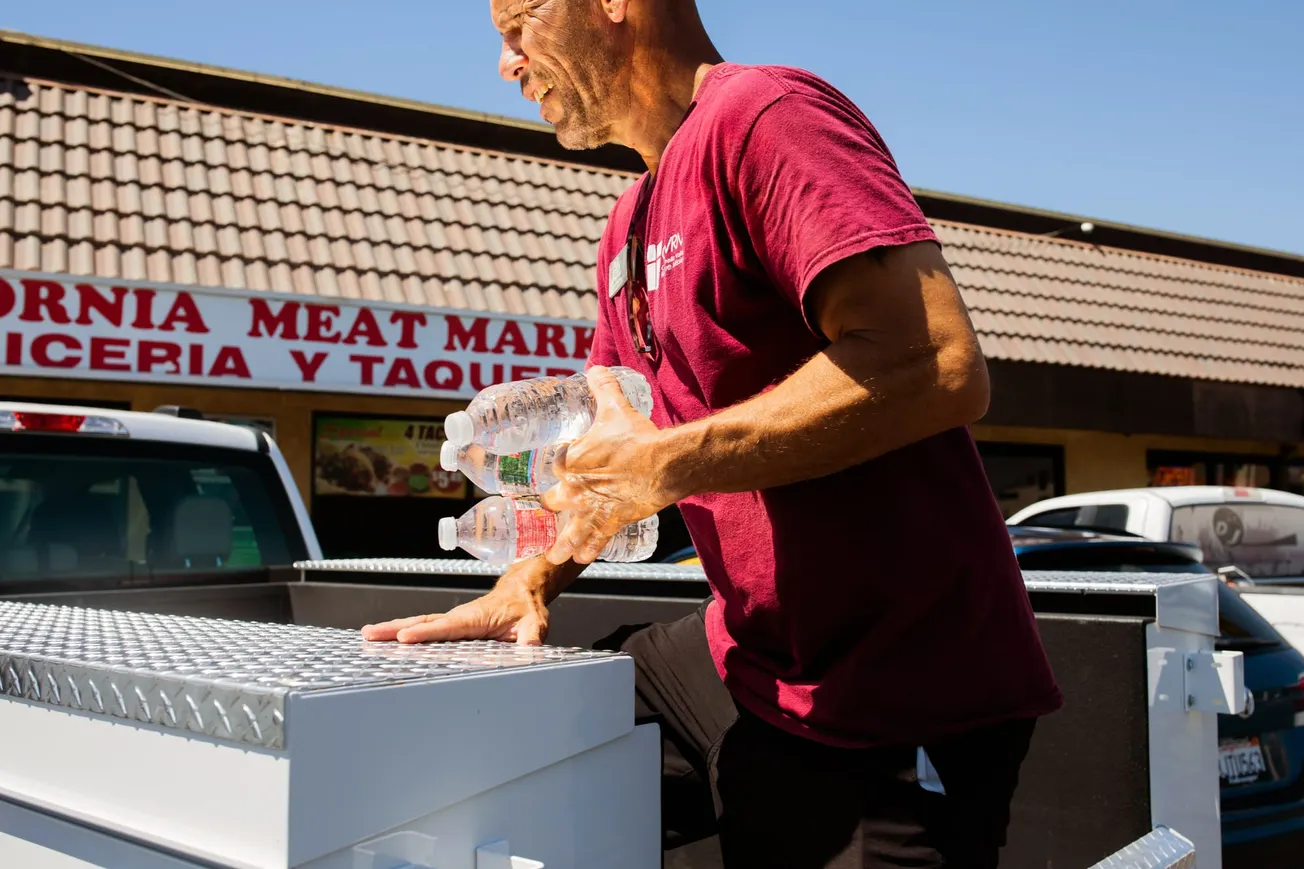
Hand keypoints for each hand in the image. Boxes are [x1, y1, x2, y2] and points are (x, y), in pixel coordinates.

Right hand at [359, 562, 550, 645]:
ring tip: (367, 636)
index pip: (447, 627)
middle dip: (394, 628)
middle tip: (368, 634)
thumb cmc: (526, 608)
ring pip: (419, 623)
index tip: (403, 637)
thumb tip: (529, 648)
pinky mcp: (451, 624)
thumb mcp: (534, 623)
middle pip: (422, 622)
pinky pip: (424, 627)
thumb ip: (532, 636)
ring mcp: (453, 620)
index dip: (425, 633)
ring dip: (392, 628)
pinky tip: (387, 640)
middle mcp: (459, 617)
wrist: (522, 591)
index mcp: (475, 618)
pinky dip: (404, 631)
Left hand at [539, 366, 681, 564]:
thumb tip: (595, 369)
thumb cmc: (636, 437)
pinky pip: (595, 540)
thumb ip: (603, 388)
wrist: (663, 464)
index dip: (552, 468)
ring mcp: (591, 508)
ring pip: (569, 530)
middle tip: (546, 509)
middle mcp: (575, 488)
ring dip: (560, 544)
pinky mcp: (611, 522)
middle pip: (553, 501)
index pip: (552, 466)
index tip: (552, 470)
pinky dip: (588, 550)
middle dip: (549, 506)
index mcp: (569, 460)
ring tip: (553, 555)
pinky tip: (580, 560)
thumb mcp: (615, 408)